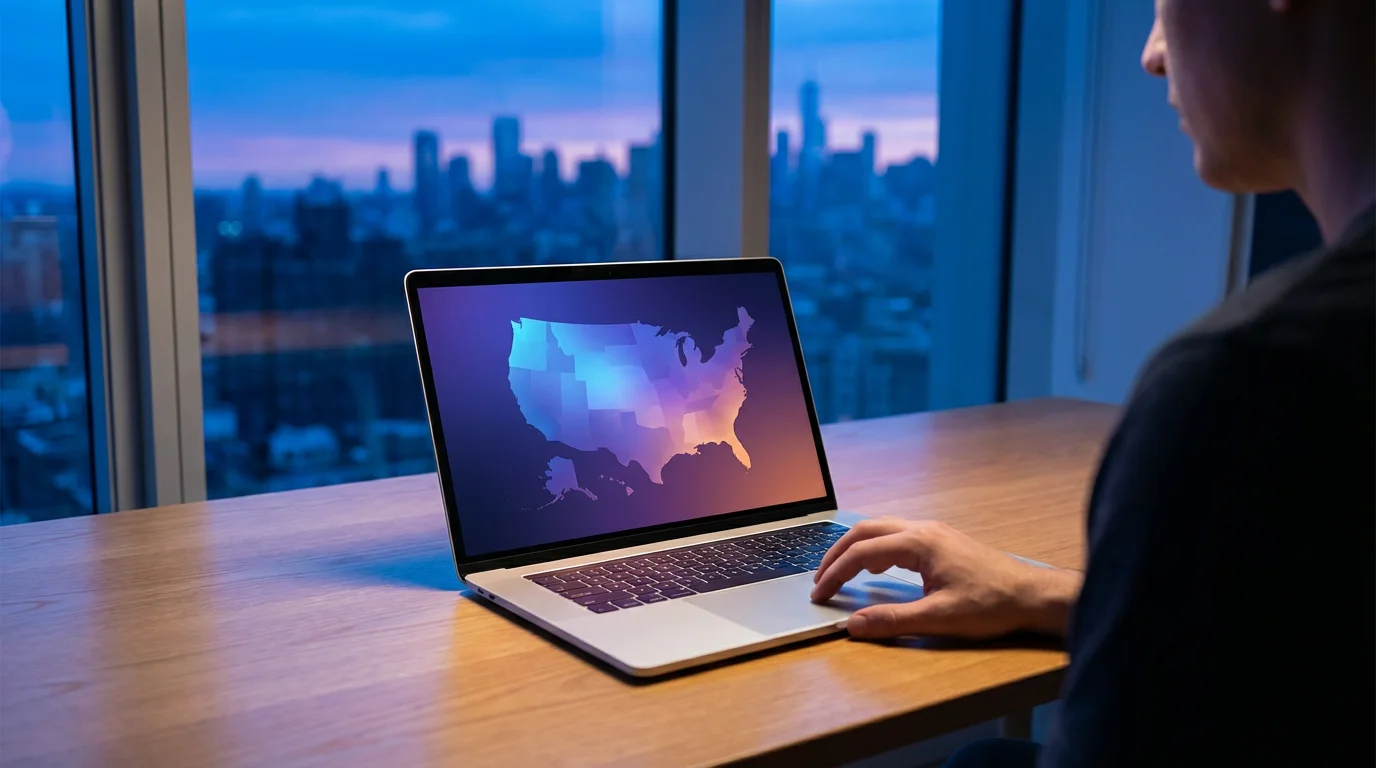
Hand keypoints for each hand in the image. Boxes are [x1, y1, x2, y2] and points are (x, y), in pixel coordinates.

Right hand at [811, 518, 1081, 639]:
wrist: (1032, 595)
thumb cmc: (992, 604)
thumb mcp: (939, 618)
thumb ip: (893, 620)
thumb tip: (854, 625)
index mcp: (919, 543)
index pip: (862, 552)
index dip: (835, 573)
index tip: (820, 594)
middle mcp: (924, 529)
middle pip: (866, 530)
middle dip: (837, 553)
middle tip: (820, 579)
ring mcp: (935, 531)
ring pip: (882, 528)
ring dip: (856, 548)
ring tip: (841, 573)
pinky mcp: (943, 540)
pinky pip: (898, 534)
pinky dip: (876, 548)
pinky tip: (878, 568)